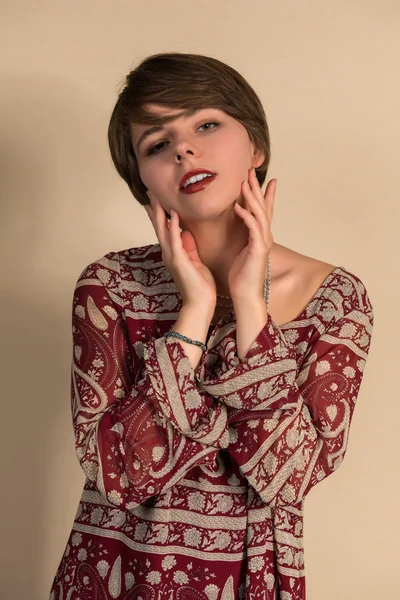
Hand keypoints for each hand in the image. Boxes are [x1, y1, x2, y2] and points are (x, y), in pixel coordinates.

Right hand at [144, 192, 216, 309]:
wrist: (200, 304)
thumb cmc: (199, 285)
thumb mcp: (195, 261)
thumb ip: (189, 247)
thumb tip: (186, 232)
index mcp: (173, 253)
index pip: (164, 230)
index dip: (159, 214)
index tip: (155, 200)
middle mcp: (169, 253)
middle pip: (159, 227)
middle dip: (154, 209)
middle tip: (150, 192)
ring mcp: (172, 256)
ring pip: (163, 230)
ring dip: (159, 213)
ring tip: (155, 197)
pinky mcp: (179, 260)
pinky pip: (175, 239)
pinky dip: (173, 225)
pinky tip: (173, 213)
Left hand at [229, 168, 275, 300]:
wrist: (245, 294)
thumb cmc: (241, 275)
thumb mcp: (241, 250)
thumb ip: (242, 236)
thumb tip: (239, 225)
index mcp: (260, 236)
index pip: (263, 210)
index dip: (263, 193)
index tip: (262, 177)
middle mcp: (265, 236)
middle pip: (262, 207)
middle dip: (257, 188)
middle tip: (251, 171)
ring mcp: (263, 242)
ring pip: (260, 215)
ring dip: (252, 198)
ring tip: (244, 183)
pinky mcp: (258, 250)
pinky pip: (253, 229)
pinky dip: (247, 216)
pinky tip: (239, 207)